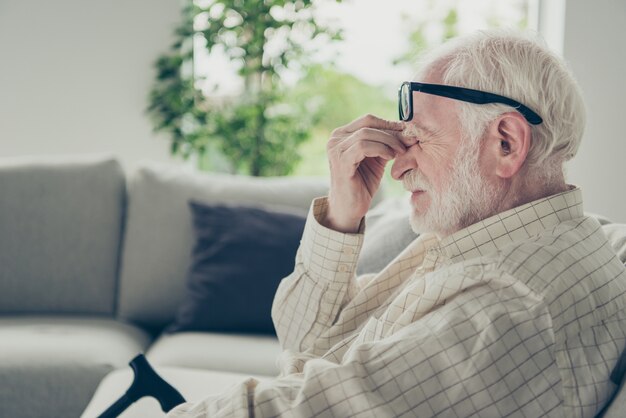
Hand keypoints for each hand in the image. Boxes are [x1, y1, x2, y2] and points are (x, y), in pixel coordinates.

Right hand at [324, 114, 411, 232]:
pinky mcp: (341, 161)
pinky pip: (363, 146)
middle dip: (391, 131)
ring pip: (367, 133)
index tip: (407, 132)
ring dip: (388, 141)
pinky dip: (380, 149)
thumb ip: (386, 143)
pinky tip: (390, 157)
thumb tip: (407, 129)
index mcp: (342, 135)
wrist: (349, 208)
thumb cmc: (362, 183)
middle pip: (368, 123)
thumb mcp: (377, 158)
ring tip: (400, 152)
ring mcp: (336, 149)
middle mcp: (335, 138)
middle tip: (408, 141)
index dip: (389, 123)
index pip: (368, 120)